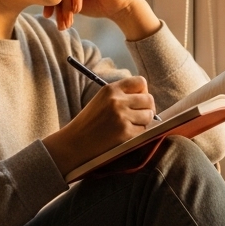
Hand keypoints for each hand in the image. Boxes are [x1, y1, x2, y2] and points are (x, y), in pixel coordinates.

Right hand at [42, 75, 156, 173]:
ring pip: (149, 115)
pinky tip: (126, 134)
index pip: (141, 82)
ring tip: (131, 125)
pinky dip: (139, 133)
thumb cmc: (89, 122)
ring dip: (144, 121)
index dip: (143, 91)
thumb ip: (121, 94)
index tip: (139, 100)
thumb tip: (146, 95)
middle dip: (147, 108)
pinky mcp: (126, 132)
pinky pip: (144, 130)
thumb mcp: (101, 100)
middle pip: (149, 99)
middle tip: (139, 115)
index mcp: (111, 89)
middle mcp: (117, 100)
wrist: (75, 143)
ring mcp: (122, 116)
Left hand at [48, 0, 161, 40]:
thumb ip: (59, 0)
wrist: (119, 8)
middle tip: (59, 23)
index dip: (49, 2)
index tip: (47, 16)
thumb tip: (37, 1)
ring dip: (67, 6)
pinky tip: (78, 11)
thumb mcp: (73, 4)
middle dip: (59, 7)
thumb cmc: (97, 5)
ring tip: (68, 21)